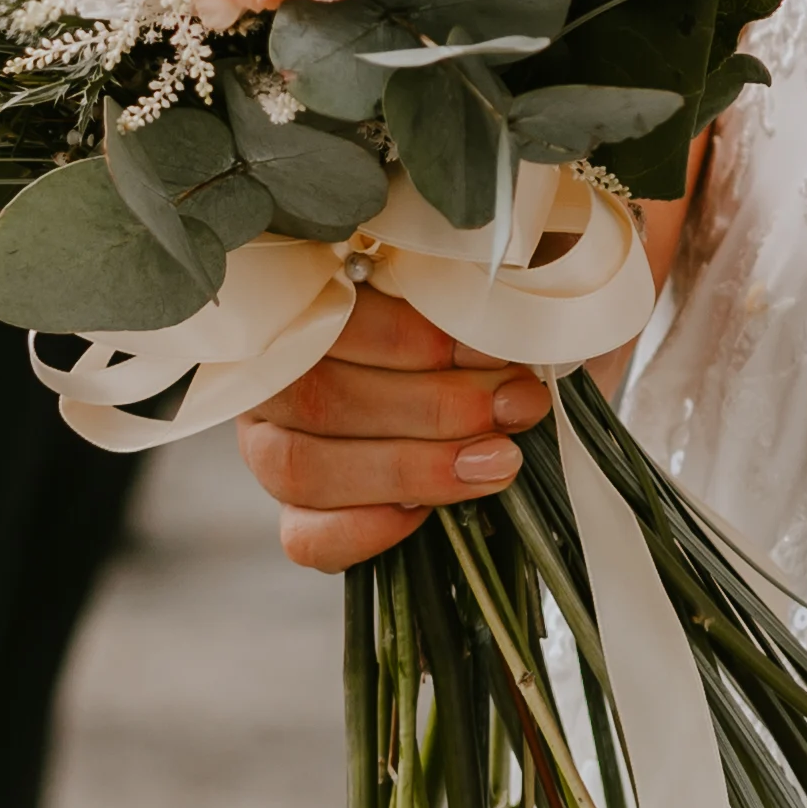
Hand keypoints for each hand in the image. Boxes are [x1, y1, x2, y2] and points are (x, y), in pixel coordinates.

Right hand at [233, 288, 551, 571]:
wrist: (530, 386)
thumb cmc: (511, 324)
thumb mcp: (515, 280)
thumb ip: (500, 270)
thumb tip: (512, 271)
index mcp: (314, 299)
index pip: (329, 317)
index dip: (412, 339)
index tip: (497, 352)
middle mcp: (280, 371)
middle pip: (316, 396)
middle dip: (430, 408)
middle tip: (514, 407)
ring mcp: (277, 444)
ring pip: (302, 467)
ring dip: (409, 469)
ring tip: (497, 462)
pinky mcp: (302, 514)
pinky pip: (305, 537)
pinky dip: (365, 531)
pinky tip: (427, 517)